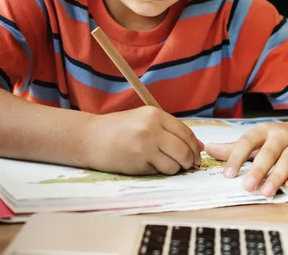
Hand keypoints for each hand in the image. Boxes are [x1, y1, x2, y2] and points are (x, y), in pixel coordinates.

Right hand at [86, 106, 203, 174]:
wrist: (90, 138)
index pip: (185, 132)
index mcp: (154, 114)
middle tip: (187, 165)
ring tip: (163, 164)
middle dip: (189, 161)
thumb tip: (197, 146)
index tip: (196, 153)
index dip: (194, 146)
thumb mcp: (142, 120)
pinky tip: (149, 165)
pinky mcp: (139, 162)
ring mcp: (146, 146)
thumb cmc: (116, 129)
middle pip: (184, 150)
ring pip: (175, 164)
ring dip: (175, 168)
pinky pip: (161, 171)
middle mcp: (152, 128)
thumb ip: (167, 129)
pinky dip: (160, 171)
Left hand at [206, 118, 287, 196]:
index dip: (236, 157)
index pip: (246, 142)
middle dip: (257, 170)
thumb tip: (208, 149)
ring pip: (287, 160)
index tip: (227, 174)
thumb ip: (235, 148)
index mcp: (263, 131)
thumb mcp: (258, 139)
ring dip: (277, 176)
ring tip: (266, 191)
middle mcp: (281, 135)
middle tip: (247, 186)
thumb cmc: (281, 138)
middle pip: (267, 153)